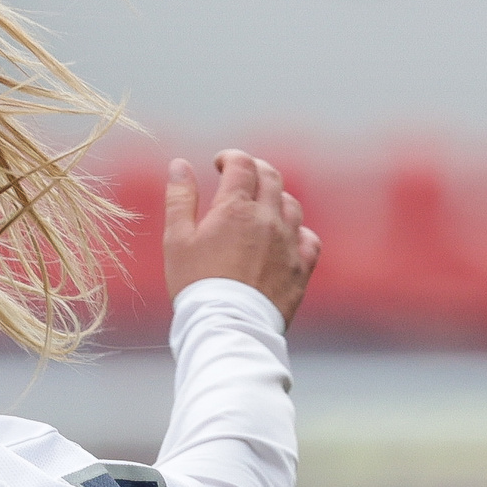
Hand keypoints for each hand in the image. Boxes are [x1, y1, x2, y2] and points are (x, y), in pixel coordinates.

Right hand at [164, 150, 319, 327]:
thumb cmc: (196, 287)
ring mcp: (288, 244)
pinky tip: (287, 238)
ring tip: (262, 208)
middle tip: (243, 177)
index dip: (231, 158)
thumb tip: (180, 165)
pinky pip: (309, 240)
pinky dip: (299, 233)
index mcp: (235, 208)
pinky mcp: (300, 270)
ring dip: (276, 198)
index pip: (242, 163)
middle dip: (255, 170)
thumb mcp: (177, 241)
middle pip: (270, 177)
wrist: (227, 329)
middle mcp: (267, 220)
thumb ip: (180, 199)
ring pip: (291, 205)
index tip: (221, 164)